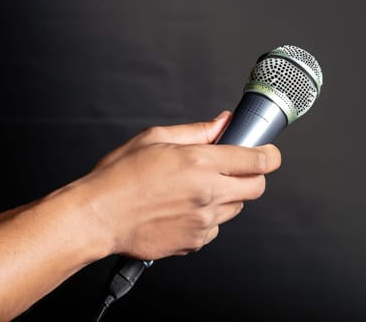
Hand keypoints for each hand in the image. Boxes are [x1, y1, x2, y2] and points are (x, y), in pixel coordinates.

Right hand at [78, 111, 280, 259]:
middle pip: (256, 187)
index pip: (257, 160)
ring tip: (195, 189)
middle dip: (251, 176)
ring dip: (226, 196)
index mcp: (199, 163)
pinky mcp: (194, 242)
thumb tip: (223, 122)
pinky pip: (215, 228)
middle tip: (232, 169)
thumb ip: (197, 131)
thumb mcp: (155, 138)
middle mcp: (208, 193)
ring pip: (236, 208)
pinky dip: (207, 218)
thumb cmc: (119, 176)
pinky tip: (182, 209)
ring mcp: (203, 222)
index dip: (268, 155)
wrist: (97, 217)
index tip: (268, 153)